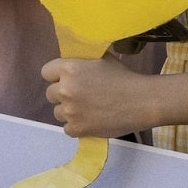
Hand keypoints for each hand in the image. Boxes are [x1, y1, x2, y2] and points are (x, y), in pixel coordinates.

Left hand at [41, 49, 169, 139]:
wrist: (141, 102)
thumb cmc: (124, 77)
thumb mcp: (102, 59)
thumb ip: (82, 61)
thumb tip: (73, 63)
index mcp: (70, 69)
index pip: (46, 72)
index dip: (56, 76)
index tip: (67, 79)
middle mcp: (65, 90)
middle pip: (50, 94)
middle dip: (62, 94)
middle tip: (81, 96)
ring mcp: (70, 111)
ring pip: (57, 112)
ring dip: (69, 111)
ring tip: (88, 109)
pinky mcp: (77, 129)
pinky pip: (67, 128)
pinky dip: (77, 126)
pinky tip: (91, 120)